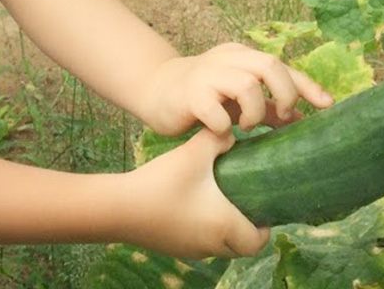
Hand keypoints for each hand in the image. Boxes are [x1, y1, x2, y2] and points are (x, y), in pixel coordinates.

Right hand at [120, 127, 269, 257]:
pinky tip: (194, 208)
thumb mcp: (192, 154)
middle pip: (241, 248)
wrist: (119, 208)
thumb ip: (217, 139)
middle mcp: (211, 245)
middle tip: (245, 204)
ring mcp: (191, 250)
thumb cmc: (162, 182)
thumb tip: (231, 132)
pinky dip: (205, 232)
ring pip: (220, 248)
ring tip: (220, 203)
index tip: (263, 209)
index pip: (257, 242)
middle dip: (247, 231)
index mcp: (224, 226)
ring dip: (225, 232)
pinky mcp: (174, 249)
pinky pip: (200, 245)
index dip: (265, 229)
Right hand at [141, 42, 332, 136]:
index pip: (282, 65)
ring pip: (246, 84)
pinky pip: (215, 110)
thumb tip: (304, 120)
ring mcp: (207, 74)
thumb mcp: (239, 100)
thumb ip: (269, 107)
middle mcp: (227, 59)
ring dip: (254, 111)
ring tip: (246, 125)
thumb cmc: (204, 97)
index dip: (307, 86)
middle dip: (284, 94)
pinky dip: (224, 126)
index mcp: (242, 56)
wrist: (156, 90)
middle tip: (282, 116)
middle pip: (269, 64)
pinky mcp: (189, 94)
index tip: (327, 105)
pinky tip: (221, 132)